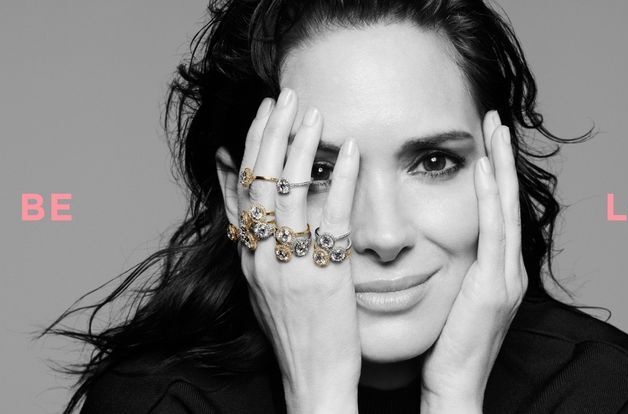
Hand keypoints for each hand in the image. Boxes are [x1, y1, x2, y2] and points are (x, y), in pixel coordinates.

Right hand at [216, 89, 360, 413]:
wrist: (312, 380)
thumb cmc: (296, 333)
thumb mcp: (263, 288)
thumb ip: (255, 244)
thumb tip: (250, 208)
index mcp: (248, 257)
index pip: (242, 188)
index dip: (253, 145)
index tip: (264, 111)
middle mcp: (262, 255)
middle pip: (261, 179)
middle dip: (274, 132)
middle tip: (288, 95)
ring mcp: (291, 264)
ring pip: (290, 191)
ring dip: (301, 146)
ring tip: (313, 111)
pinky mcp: (326, 274)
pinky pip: (332, 216)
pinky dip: (340, 180)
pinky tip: (351, 152)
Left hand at [419, 110, 528, 412]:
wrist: (455, 387)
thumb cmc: (444, 348)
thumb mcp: (447, 300)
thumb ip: (445, 271)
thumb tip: (420, 247)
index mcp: (495, 271)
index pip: (495, 210)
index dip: (493, 172)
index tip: (484, 138)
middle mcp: (508, 268)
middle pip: (506, 200)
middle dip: (502, 157)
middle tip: (495, 118)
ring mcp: (506, 276)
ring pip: (504, 208)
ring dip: (501, 165)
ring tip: (495, 128)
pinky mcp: (495, 286)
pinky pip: (493, 232)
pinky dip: (489, 197)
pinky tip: (484, 167)